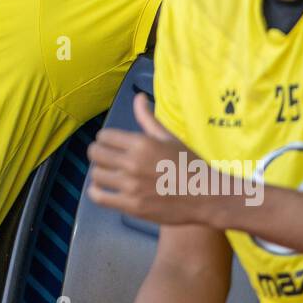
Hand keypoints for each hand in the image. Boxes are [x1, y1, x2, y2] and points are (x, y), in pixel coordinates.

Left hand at [86, 93, 220, 226]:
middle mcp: (133, 163)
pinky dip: (95, 192)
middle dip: (98, 153)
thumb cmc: (189, 164)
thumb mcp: (169, 137)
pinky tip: (101, 189)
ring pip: (96, 174)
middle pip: (95, 153)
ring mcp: (131, 186)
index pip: (104, 136)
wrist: (207, 196)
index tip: (111, 145)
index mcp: (142, 143)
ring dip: (99, 172)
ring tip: (108, 174)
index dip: (105, 139)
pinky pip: (99, 197)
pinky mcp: (131, 206)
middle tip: (106, 158)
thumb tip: (138, 97)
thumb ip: (148, 118)